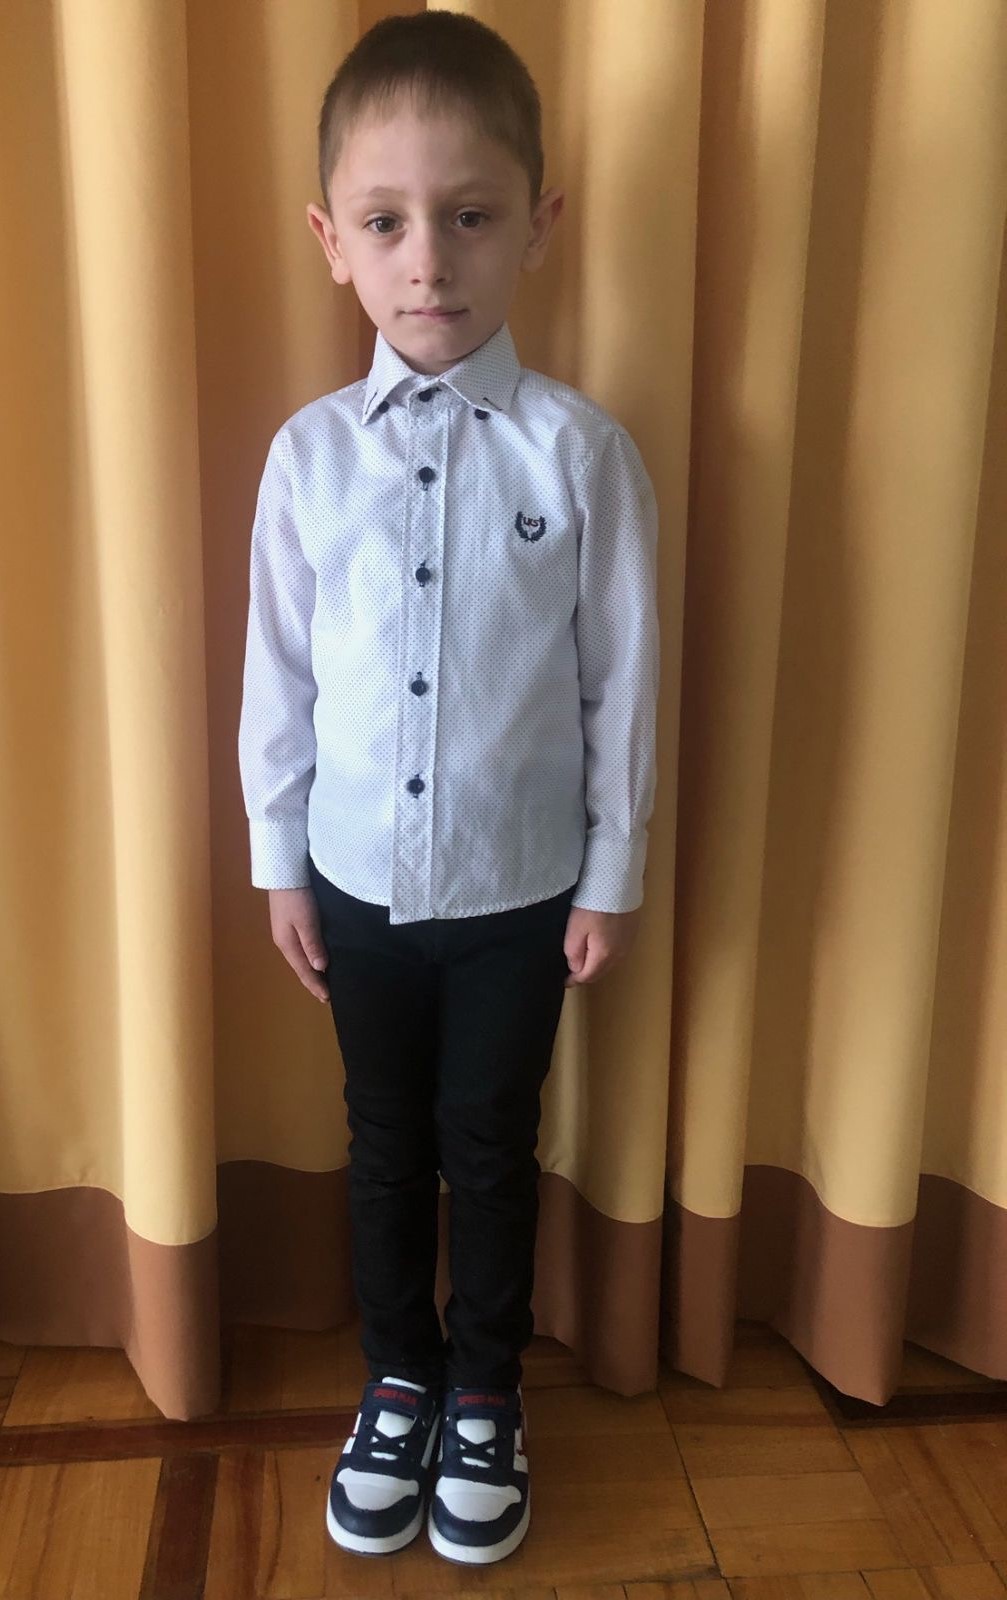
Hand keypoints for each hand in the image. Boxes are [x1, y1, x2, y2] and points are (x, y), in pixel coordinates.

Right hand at [268, 887, 329, 1001]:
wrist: (284, 872)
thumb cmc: (296, 897)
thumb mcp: (306, 921)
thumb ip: (313, 944)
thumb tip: (320, 969)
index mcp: (287, 944)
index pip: (304, 971)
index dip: (315, 986)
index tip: (328, 999)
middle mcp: (284, 942)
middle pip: (300, 968)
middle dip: (312, 982)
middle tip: (326, 996)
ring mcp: (285, 933)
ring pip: (300, 959)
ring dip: (311, 972)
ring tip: (323, 982)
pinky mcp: (290, 924)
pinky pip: (301, 949)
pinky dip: (309, 959)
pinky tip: (316, 960)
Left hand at [563, 905, 640, 986]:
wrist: (618, 883)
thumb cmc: (593, 905)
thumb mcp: (575, 929)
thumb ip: (573, 952)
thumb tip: (575, 969)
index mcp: (604, 956)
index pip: (588, 976)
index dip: (574, 980)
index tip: (564, 981)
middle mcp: (620, 954)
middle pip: (601, 971)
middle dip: (587, 974)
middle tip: (572, 972)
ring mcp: (629, 943)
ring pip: (611, 962)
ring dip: (598, 963)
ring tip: (585, 958)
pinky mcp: (633, 931)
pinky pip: (618, 950)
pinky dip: (608, 953)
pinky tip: (600, 944)